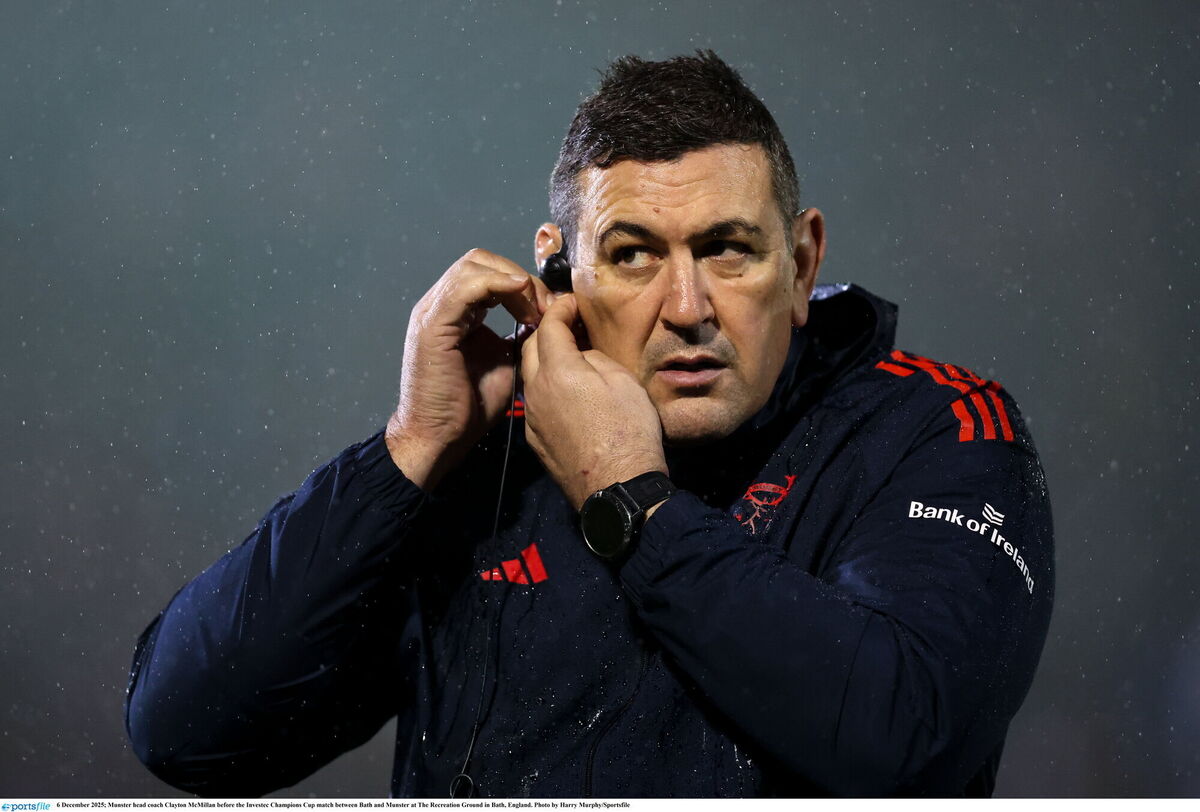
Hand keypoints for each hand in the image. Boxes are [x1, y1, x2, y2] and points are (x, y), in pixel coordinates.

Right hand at [386, 249, 551, 489]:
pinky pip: (465, 287)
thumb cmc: (469, 405)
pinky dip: (496, 284)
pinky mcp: (432, 324)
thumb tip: (545, 321)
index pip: (490, 273)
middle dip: (519, 277)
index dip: (523, 284)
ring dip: (512, 280)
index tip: (550, 309)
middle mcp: (441, 304)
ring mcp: (433, 311)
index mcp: (458, 311)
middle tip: (544, 305)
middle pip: (481, 261)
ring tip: (533, 308)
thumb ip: (519, 337)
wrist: (440, 435)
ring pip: (474, 266)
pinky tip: (519, 296)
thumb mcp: (506, 362)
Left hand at [521, 293, 667, 510]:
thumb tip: (580, 355)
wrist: (619, 488)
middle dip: (546, 329)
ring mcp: (532, 418)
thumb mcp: (622, 380)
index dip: (561, 307)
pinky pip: (535, 403)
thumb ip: (594, 358)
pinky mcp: (535, 440)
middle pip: (530, 346)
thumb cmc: (629, 431)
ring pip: (529, 376)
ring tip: (568, 357)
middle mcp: (535, 391)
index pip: (549, 324)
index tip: (572, 302)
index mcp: (557, 370)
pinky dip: (546, 388)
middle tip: (568, 324)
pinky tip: (566, 394)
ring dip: (544, 360)